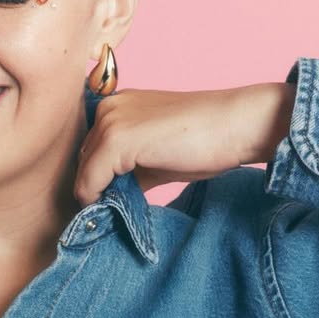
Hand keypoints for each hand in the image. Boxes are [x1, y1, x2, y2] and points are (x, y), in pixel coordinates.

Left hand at [73, 83, 294, 206]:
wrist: (234, 125)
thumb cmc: (204, 141)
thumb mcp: (156, 158)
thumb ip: (129, 171)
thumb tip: (106, 198)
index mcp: (117, 106)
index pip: (91, 150)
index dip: (97, 178)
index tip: (108, 202)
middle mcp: (108, 108)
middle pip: (83, 160)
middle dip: (95, 186)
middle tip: (112, 210)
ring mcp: (111, 122)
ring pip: (84, 171)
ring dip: (96, 195)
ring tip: (116, 211)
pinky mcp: (118, 139)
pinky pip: (90, 180)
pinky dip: (96, 198)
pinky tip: (115, 207)